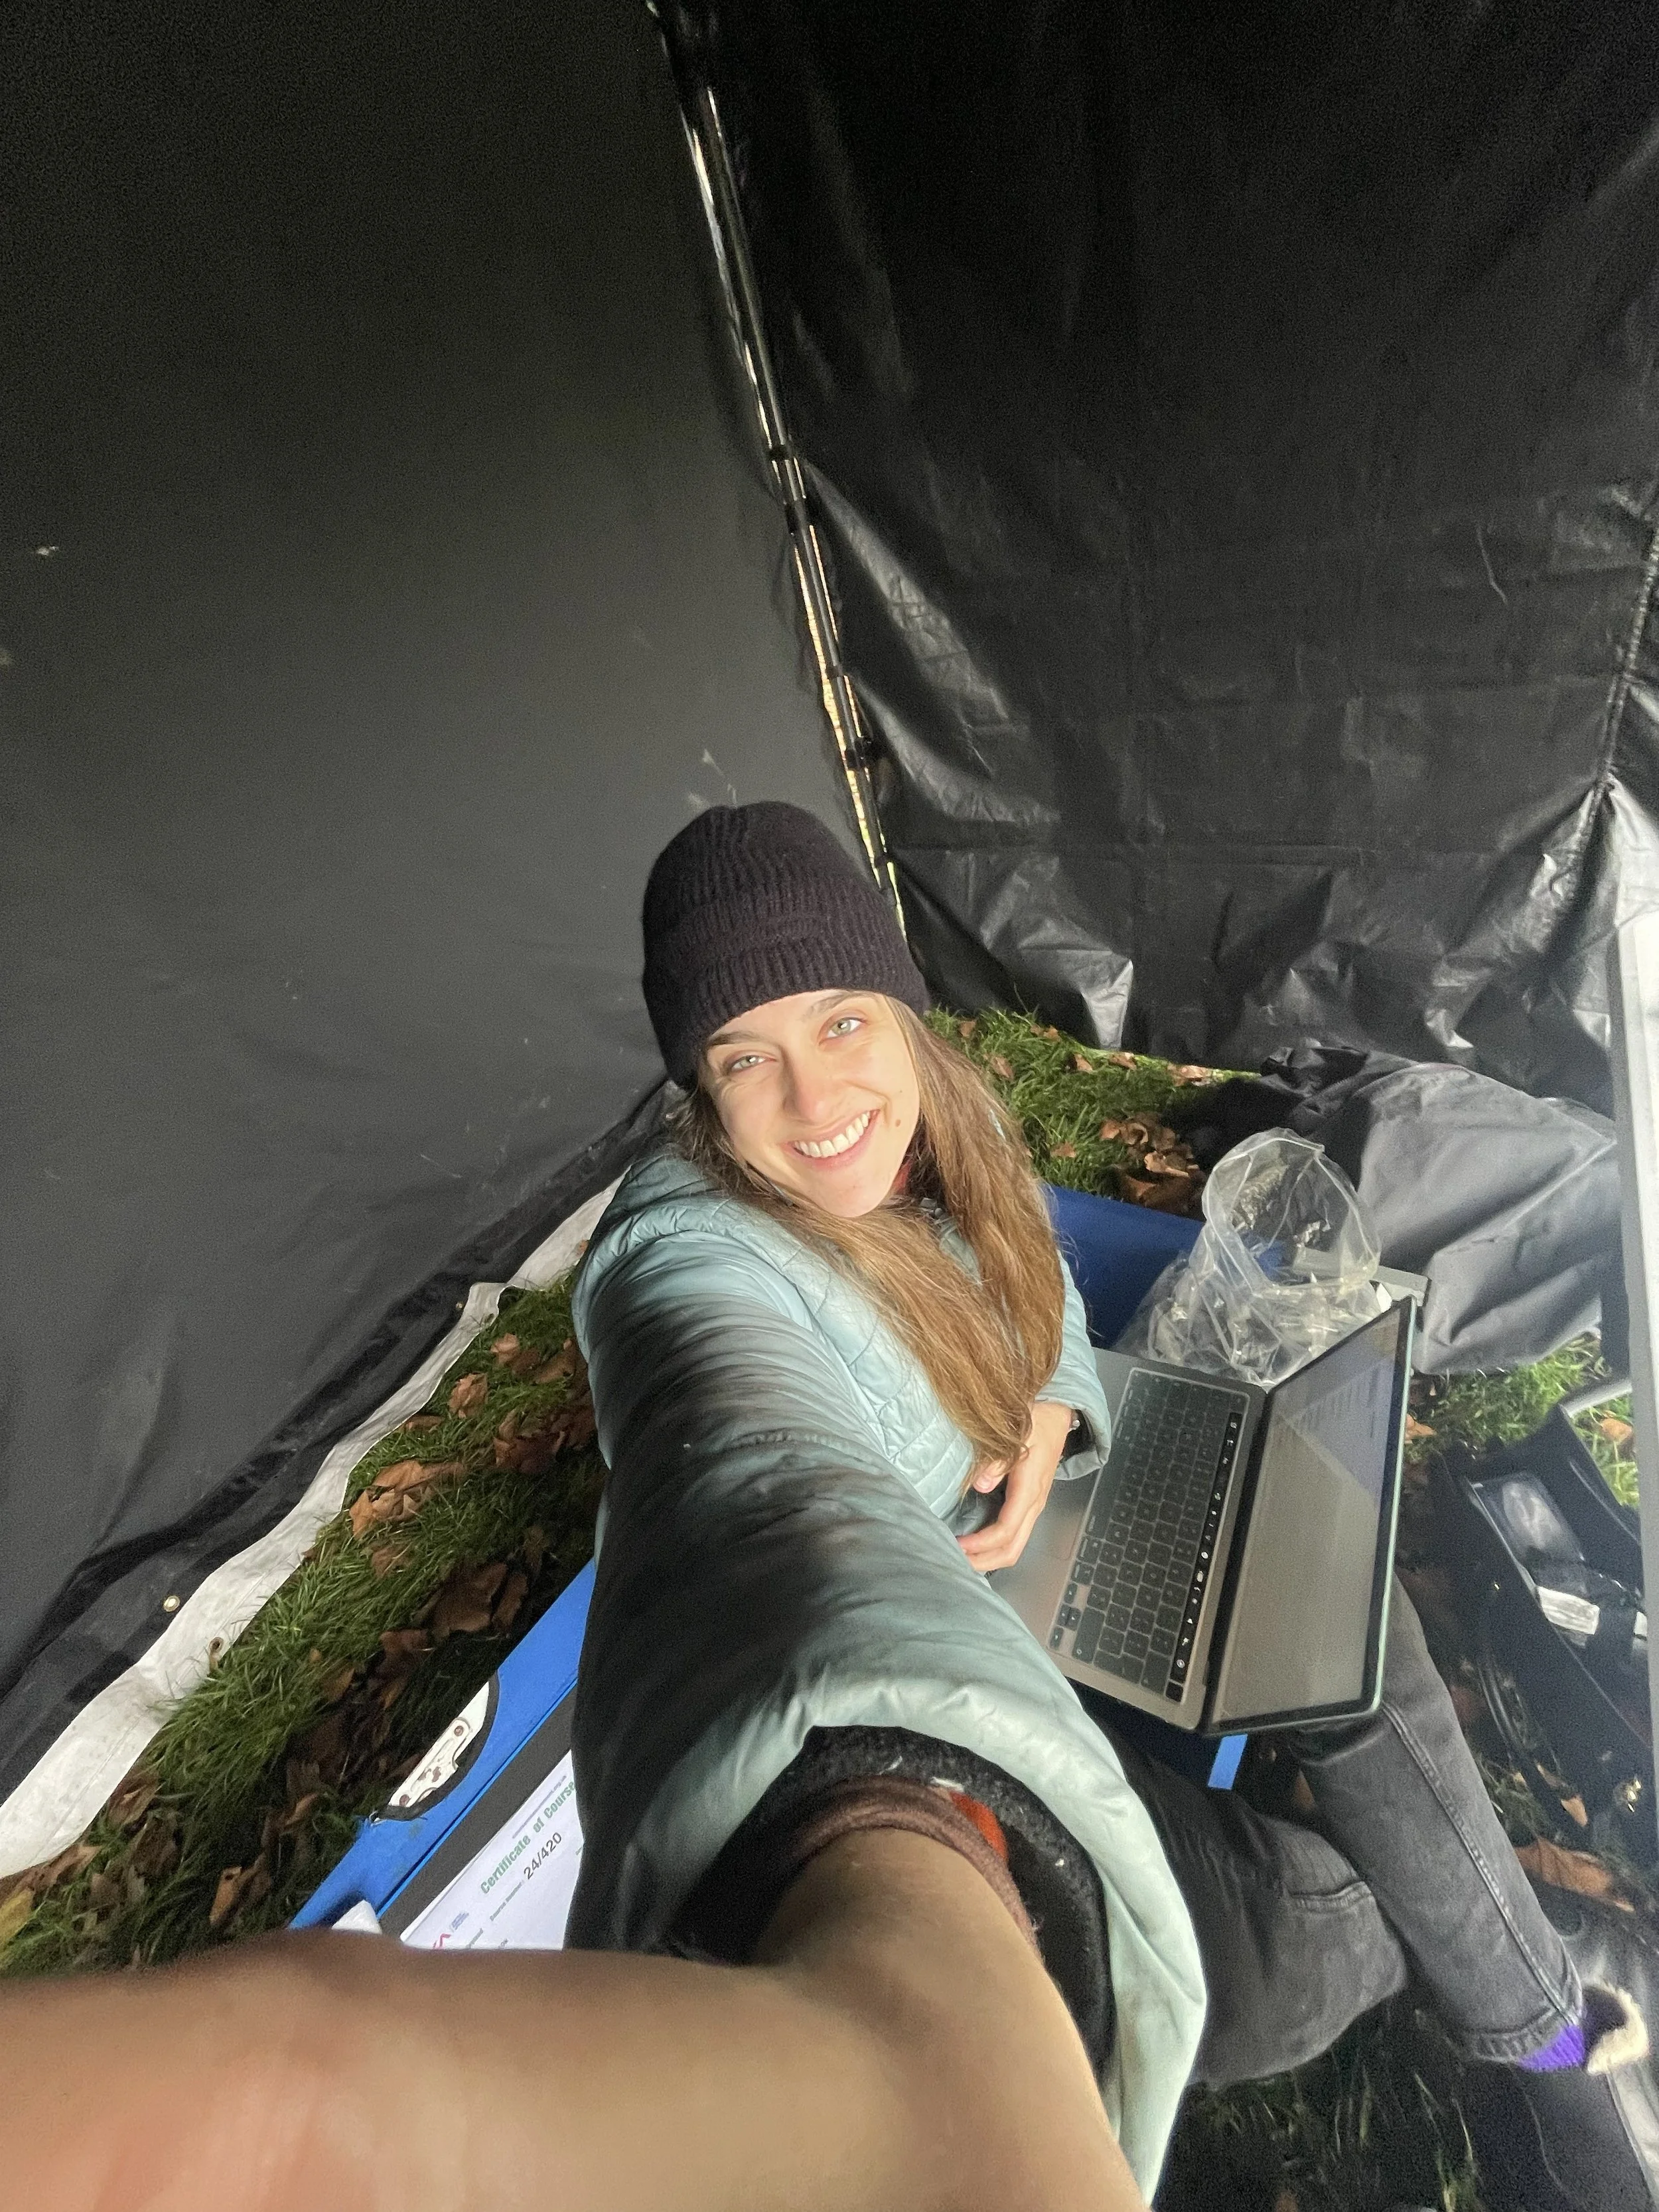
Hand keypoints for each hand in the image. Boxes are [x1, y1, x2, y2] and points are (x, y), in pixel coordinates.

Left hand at [958, 1401, 1074, 1574]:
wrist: (1058, 1415)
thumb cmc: (1036, 1422)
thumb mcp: (1018, 1432)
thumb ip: (997, 1460)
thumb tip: (979, 1485)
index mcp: (1029, 1490)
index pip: (1005, 1530)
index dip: (980, 1543)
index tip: (956, 1544)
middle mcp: (1034, 1504)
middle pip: (1012, 1549)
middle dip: (984, 1561)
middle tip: (955, 1562)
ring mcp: (1033, 1507)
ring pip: (1014, 1547)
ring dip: (989, 1557)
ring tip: (962, 1557)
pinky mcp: (1028, 1505)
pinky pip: (1014, 1536)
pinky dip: (994, 1546)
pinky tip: (975, 1544)